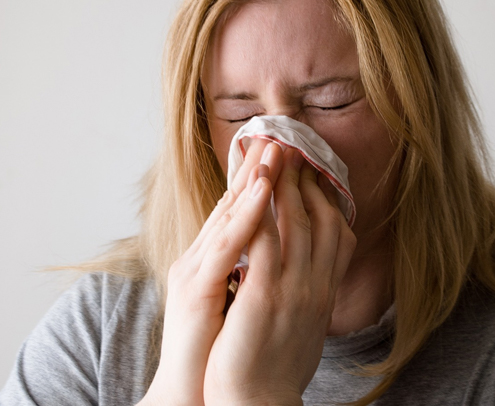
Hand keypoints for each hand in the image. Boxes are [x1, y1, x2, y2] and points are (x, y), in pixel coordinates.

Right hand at [140, 139, 280, 405]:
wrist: (196, 395)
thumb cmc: (220, 346)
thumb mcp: (239, 297)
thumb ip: (250, 268)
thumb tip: (272, 248)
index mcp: (213, 260)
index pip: (238, 212)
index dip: (256, 180)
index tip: (276, 154)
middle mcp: (200, 258)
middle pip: (230, 204)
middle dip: (255, 168)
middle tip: (276, 136)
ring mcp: (195, 269)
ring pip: (227, 214)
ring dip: (252, 178)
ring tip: (272, 148)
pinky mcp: (195, 288)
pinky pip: (226, 243)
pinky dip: (246, 213)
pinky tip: (264, 189)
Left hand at [203, 147, 356, 405]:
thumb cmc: (275, 364)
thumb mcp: (303, 323)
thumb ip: (309, 291)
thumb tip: (310, 269)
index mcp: (324, 290)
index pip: (336, 233)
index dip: (325, 198)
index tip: (313, 173)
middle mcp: (316, 284)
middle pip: (318, 218)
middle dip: (306, 179)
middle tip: (294, 149)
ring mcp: (293, 288)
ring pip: (294, 222)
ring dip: (284, 182)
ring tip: (275, 151)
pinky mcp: (265, 295)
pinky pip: (265, 241)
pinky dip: (261, 209)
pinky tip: (255, 184)